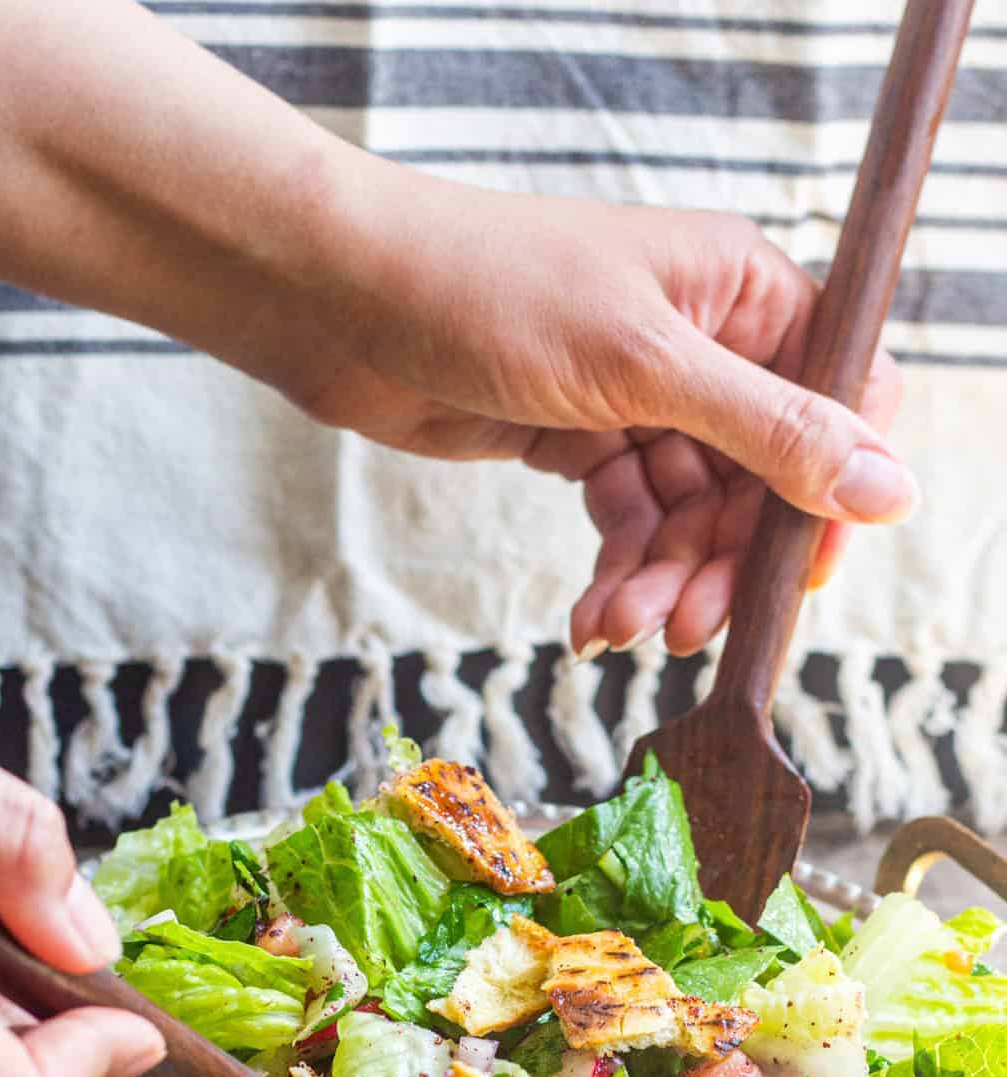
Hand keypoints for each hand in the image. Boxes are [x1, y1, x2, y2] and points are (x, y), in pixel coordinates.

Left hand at [0, 6, 912, 659]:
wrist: (343, 303)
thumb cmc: (490, 292)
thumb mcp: (647, 366)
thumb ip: (768, 432)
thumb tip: (889, 486)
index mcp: (743, 292)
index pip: (837, 400)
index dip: (828, 494)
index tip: (799, 575)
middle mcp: (702, 342)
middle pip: (757, 478)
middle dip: (718, 559)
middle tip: (680, 628)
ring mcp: (638, 395)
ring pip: (687, 513)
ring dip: (659, 578)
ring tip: (615, 627)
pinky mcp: (578, 438)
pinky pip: (626, 521)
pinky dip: (615, 570)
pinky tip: (589, 617)